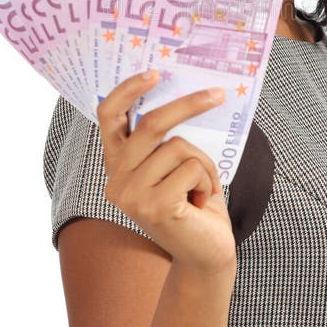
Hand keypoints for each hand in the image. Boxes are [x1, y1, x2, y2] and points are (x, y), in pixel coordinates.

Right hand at [97, 70, 236, 276]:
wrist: (207, 254)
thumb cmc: (195, 203)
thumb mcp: (176, 165)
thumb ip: (167, 139)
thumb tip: (187, 92)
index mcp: (118, 163)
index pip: (108, 116)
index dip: (127, 90)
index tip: (154, 72)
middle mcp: (117, 178)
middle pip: (152, 124)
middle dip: (189, 105)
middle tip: (218, 94)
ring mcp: (132, 194)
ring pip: (178, 146)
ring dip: (203, 162)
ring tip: (202, 187)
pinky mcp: (154, 206)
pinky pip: (191, 167)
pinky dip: (207, 179)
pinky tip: (201, 202)